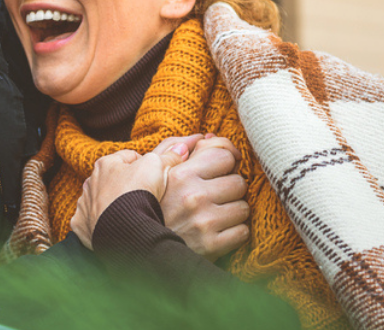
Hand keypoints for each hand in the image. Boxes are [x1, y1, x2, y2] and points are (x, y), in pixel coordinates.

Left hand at [70, 143, 189, 247]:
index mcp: (106, 163)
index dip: (146, 165)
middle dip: (127, 185)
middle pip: (114, 179)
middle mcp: (90, 181)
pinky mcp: (82, 224)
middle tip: (145, 196)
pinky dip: (101, 223)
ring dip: (112, 203)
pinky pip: (91, 221)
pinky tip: (114, 226)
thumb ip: (168, 156)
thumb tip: (181, 148)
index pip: (130, 158)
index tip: (155, 176)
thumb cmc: (138, 193)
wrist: (124, 229)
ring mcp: (85, 204)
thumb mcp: (157, 167)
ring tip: (131, 212)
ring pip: (101, 200)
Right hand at [159, 135, 249, 260]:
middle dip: (229, 189)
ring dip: (233, 211)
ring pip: (244, 207)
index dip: (226, 162)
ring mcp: (203, 222)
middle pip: (239, 182)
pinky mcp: (211, 246)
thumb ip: (178, 149)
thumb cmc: (151, 206)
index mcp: (180, 174)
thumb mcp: (155, 173)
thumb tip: (207, 136)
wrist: (140, 247)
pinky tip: (217, 232)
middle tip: (215, 197)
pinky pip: (243, 232)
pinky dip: (234, 233)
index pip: (224, 155)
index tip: (222, 170)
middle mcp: (193, 196)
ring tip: (215, 215)